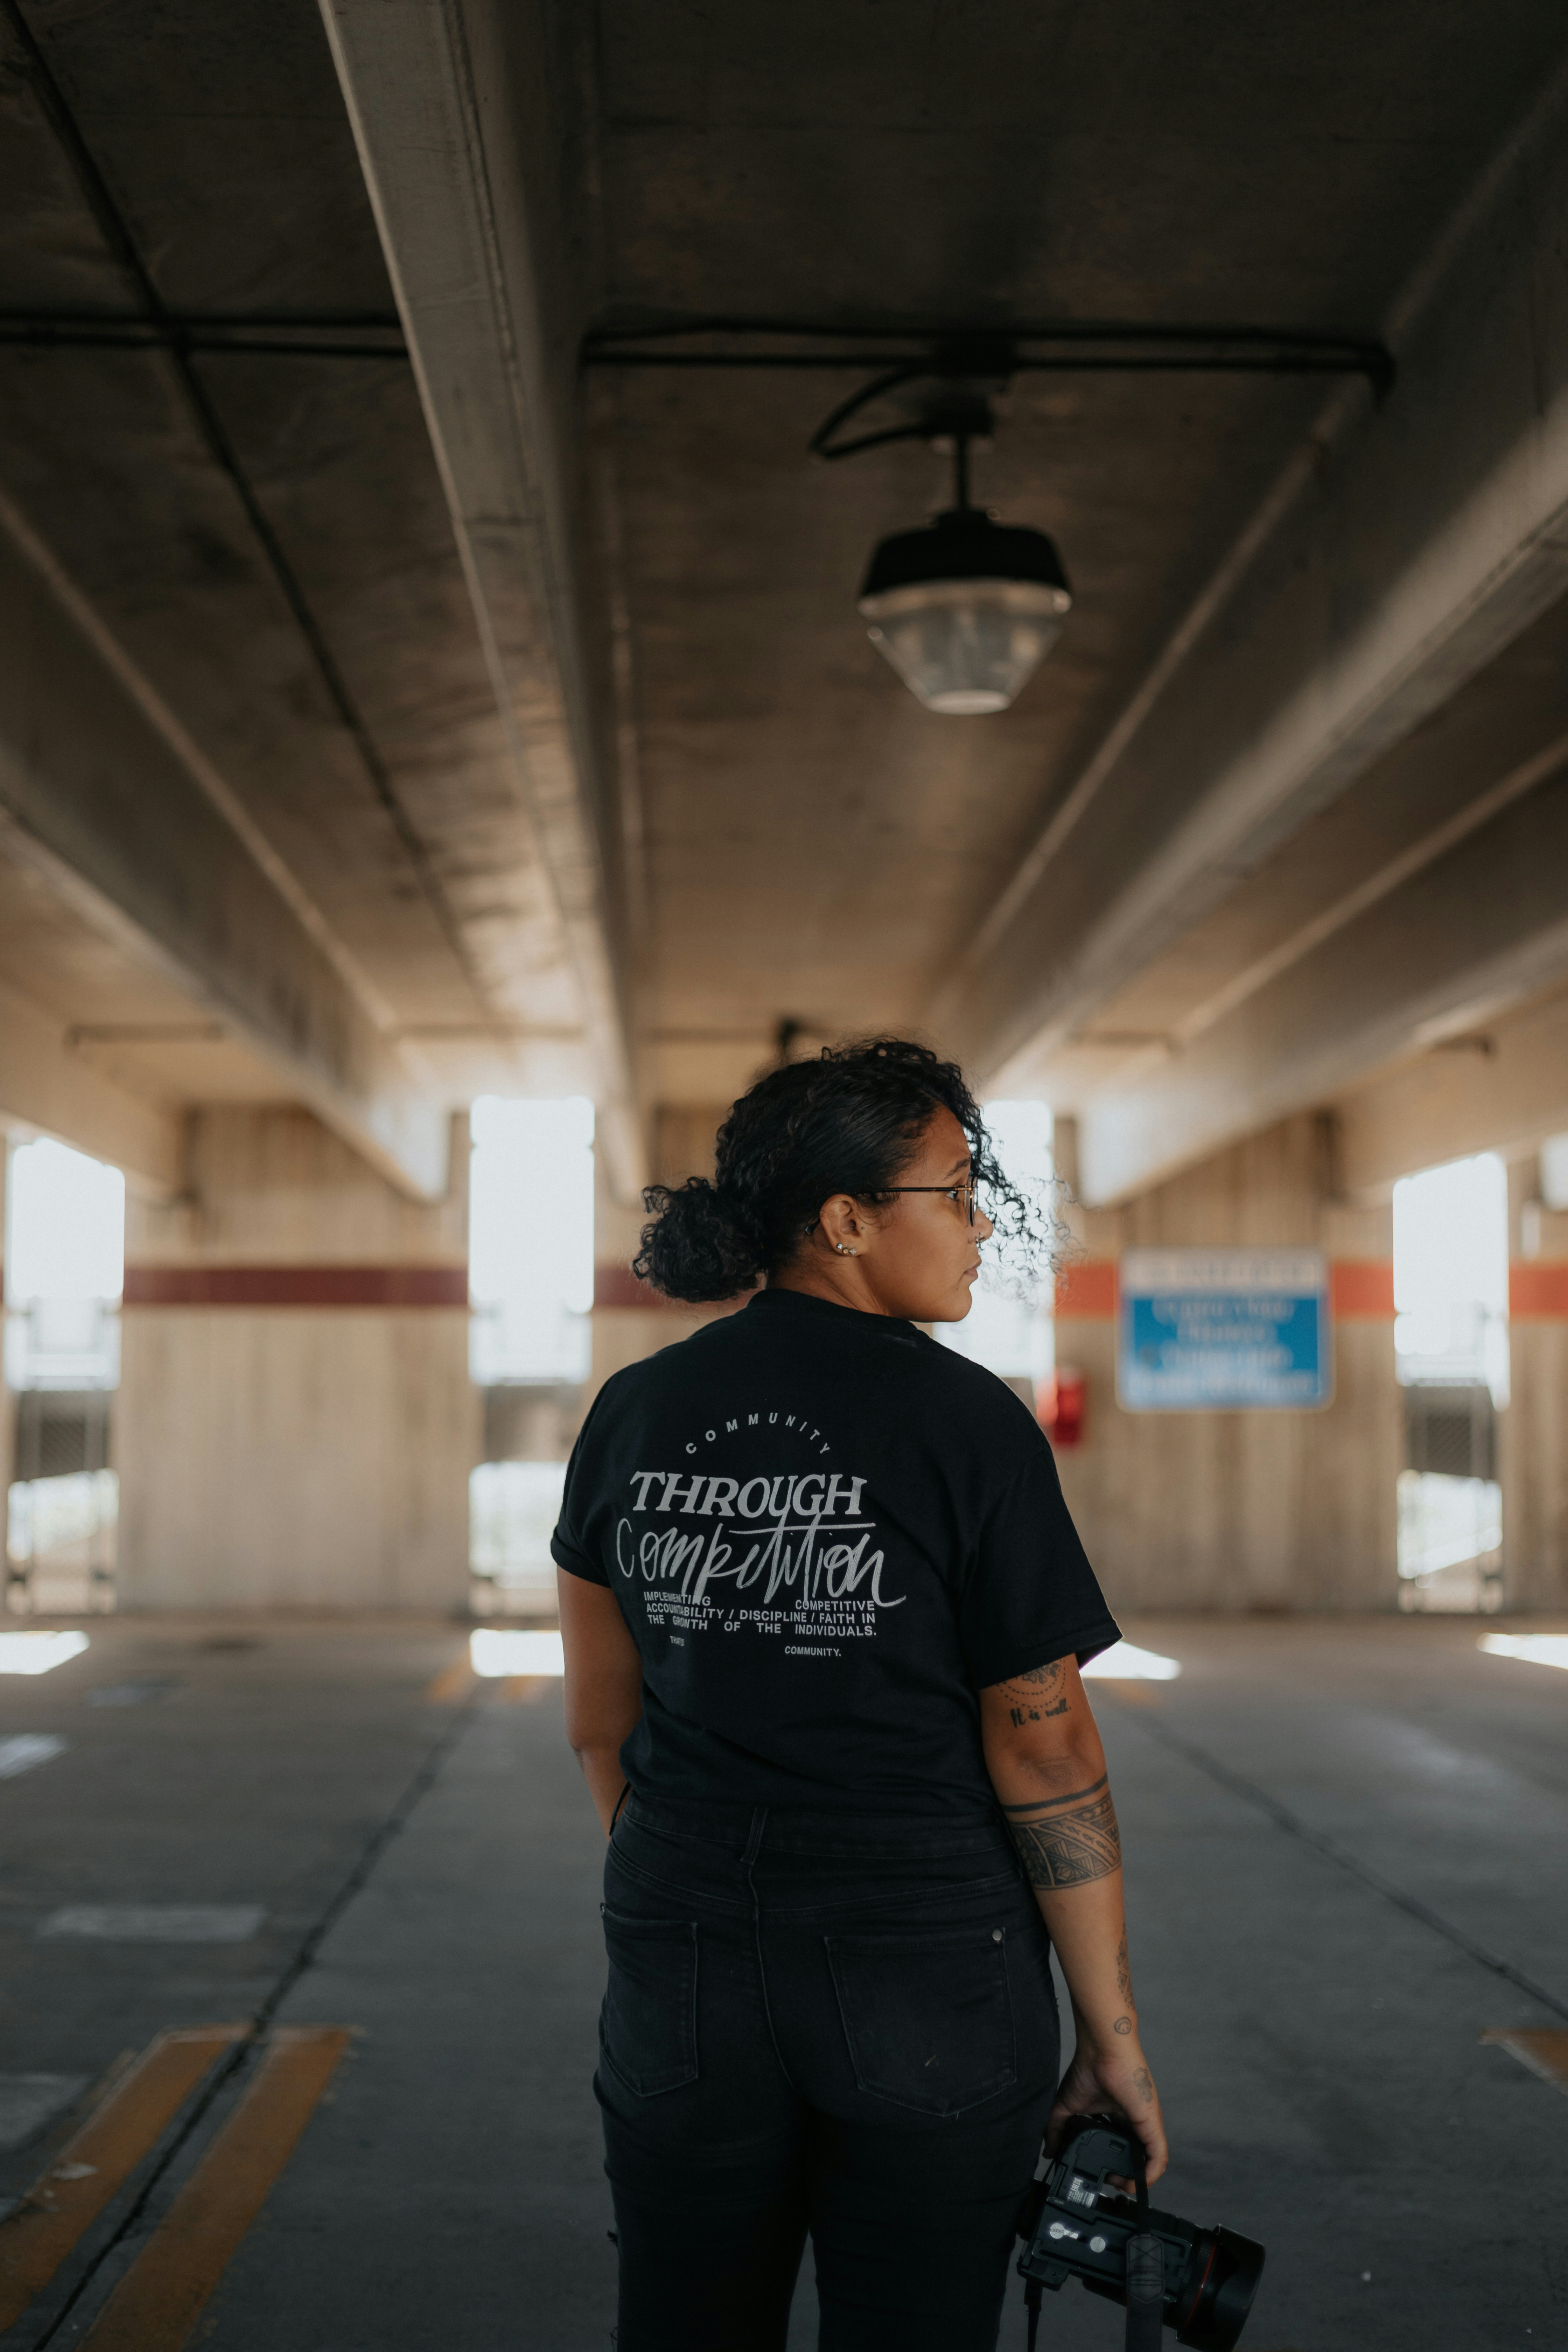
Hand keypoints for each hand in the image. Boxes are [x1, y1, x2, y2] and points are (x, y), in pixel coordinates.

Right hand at [1046, 2024, 1168, 2185]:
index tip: (1099, 2175)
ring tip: (1121, 2187)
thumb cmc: (1087, 2069)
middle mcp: (1134, 2122)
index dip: (1111, 2166)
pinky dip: (1149, 2175)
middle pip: (1135, 2158)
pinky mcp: (1151, 2123)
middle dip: (1123, 2176)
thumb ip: (1056, 2129)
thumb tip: (1049, 2152)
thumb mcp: (1066, 2106)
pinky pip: (1158, 2157)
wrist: (1101, 2049)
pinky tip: (1135, 2184)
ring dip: (1137, 2180)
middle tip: (1107, 2182)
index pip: (1119, 2148)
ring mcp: (1145, 2124)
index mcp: (1117, 2117)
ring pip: (1149, 2161)